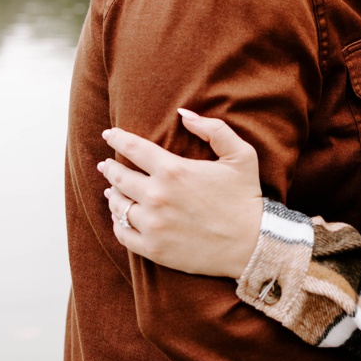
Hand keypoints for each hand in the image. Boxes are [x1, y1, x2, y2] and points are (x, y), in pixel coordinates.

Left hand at [99, 110, 264, 278]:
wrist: (253, 244)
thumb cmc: (246, 197)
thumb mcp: (242, 155)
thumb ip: (214, 129)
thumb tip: (183, 113)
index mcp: (174, 170)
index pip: (133, 148)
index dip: (117, 138)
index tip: (109, 134)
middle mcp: (157, 196)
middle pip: (118, 177)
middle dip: (110, 167)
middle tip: (106, 165)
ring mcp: (153, 224)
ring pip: (117, 205)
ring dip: (112, 195)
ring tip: (112, 191)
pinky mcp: (153, 248)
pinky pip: (122, 233)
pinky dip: (118, 223)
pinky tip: (121, 217)